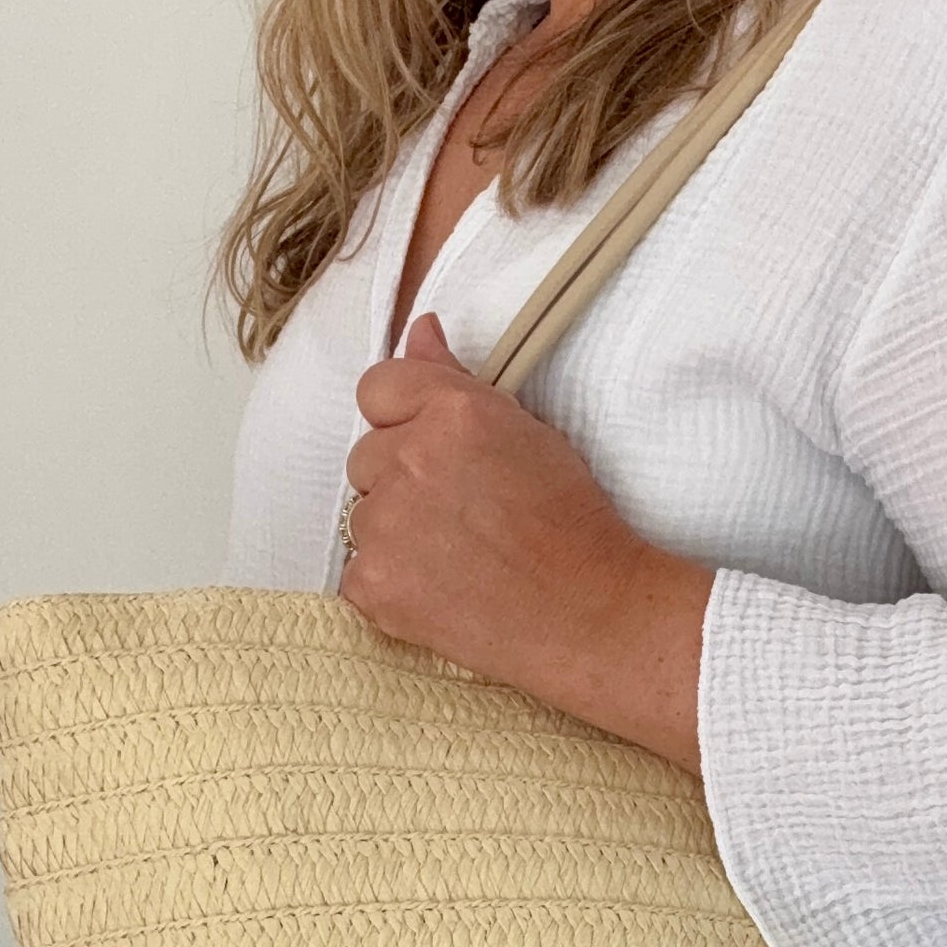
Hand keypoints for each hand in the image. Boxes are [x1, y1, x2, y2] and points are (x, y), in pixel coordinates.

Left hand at [341, 313, 711, 772]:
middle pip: (365, 456)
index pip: (376, 388)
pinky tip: (442, 591)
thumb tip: (419, 331)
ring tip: (459, 558)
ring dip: (396, 533)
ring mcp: (384, 524)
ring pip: (362, 516)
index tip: (436, 451)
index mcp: (451, 412)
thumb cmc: (573, 527)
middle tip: (464, 515)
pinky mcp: (374, 584)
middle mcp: (409, 459)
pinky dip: (390, 584)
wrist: (589, 615)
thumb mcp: (527, 433)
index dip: (405, 419)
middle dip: (402, 480)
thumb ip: (457, 382)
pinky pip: (357, 574)